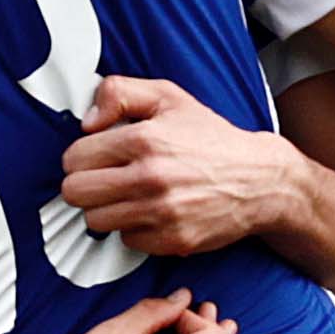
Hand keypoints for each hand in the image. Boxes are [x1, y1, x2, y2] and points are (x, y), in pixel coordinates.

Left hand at [62, 75, 306, 258]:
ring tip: (128, 195)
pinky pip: (127, 240)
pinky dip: (134, 229)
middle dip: (85, 185)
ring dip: (107, 209)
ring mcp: (161, 213)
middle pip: (76, 193)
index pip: (74, 158)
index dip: (81, 157)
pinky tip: (152, 212)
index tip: (97, 157)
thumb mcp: (169, 97)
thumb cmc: (213, 139)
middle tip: (104, 179)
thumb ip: (119, 93)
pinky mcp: (172, 240)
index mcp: (143, 139)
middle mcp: (150, 178)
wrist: (260, 180)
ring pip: (96, 220)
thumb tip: (87, 121)